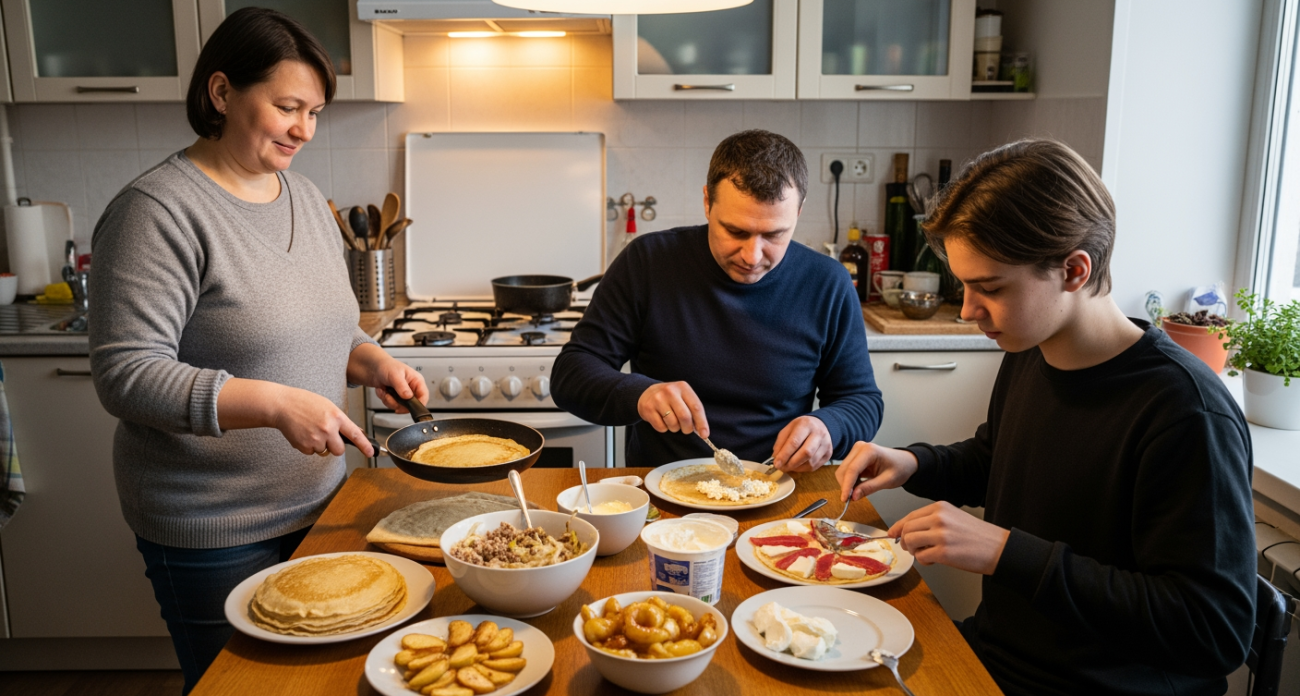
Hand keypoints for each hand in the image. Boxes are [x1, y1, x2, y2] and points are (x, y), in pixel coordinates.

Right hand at [272, 385, 373, 456]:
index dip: (364, 445)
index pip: (355, 434)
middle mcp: (328, 429)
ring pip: (324, 451)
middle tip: (326, 436)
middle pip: (339, 450)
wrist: (282, 405)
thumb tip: (352, 432)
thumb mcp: (328, 406)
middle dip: (335, 446)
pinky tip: (303, 433)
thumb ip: (340, 420)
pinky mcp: (304, 445)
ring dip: (319, 444)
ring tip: (310, 429)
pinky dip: (308, 446)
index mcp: (336, 417)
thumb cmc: (304, 403)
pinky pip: (311, 452)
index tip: (370, 453)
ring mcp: (315, 438)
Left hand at [349, 344, 428, 412]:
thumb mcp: (395, 375)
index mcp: (416, 381)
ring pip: (400, 406)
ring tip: (385, 391)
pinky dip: (384, 399)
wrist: (372, 367)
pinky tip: (382, 390)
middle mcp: (411, 388)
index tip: (408, 407)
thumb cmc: (386, 365)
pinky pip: (391, 404)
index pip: (424, 396)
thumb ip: (402, 387)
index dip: (418, 404)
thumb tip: (408, 397)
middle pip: (411, 404)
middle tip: (389, 396)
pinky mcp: (395, 396)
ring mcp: (402, 393)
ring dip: (389, 400)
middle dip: (397, 403)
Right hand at [638, 381, 708, 436]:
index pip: (696, 407)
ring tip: (672, 422)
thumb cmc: (670, 398)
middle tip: (686, 429)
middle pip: (685, 417)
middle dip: (688, 428)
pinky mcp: (648, 408)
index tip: (704, 434)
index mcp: (683, 387)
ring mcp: (658, 399)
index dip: (702, 423)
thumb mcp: (683, 397)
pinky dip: (664, 429)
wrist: (647, 393)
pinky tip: (662, 420)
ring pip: (673, 424)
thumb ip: (693, 411)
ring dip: (675, 428)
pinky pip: (661, 427)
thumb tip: (702, 432)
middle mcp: (670, 391)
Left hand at [770, 415, 832, 471]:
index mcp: (806, 424)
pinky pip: (815, 466)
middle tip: (782, 468)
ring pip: (811, 462)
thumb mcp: (789, 429)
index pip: (795, 442)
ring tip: (788, 467)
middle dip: (792, 463)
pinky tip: (797, 466)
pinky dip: (803, 469)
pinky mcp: (828, 454)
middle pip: (806, 453)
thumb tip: (776, 457)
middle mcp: (819, 434)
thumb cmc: (801, 428)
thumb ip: (781, 442)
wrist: (820, 425)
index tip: (776, 463)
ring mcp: (826, 444)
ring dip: (797, 467)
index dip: (784, 455)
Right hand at [835, 442, 918, 502]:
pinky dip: (850, 481)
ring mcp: (856, 451)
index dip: (847, 486)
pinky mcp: (854, 457)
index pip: (852, 470)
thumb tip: (853, 496)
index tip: (844, 499)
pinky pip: (846, 471)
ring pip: (842, 471)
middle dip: (846, 486)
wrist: (905, 462)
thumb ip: (870, 488)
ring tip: (859, 491)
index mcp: (869, 450)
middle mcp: (860, 448)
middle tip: (853, 499)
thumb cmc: (900, 468)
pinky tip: (859, 486)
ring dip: (847, 484)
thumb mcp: (888, 480)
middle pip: (844, 470)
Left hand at [886, 502, 1009, 574]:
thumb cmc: (978, 536)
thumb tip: (907, 530)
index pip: (910, 516)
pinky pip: (921, 557)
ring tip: (925, 554)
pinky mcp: (944, 552)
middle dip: (905, 541)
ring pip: (910, 541)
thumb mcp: (953, 518)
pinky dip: (924, 561)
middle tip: (911, 549)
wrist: (999, 548)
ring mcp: (941, 534)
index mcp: (940, 508)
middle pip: (907, 529)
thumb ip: (931, 521)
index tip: (893, 533)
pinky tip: (935, 561)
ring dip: (913, 551)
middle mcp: (939, 518)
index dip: (899, 527)